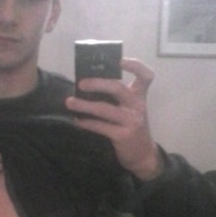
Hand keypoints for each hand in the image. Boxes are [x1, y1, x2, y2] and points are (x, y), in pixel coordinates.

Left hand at [65, 58, 162, 179]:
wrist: (143, 155)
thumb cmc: (132, 128)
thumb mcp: (131, 110)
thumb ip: (118, 98)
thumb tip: (89, 86)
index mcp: (140, 97)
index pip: (146, 76)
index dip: (136, 65)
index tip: (120, 60)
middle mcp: (138, 106)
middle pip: (118, 88)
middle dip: (97, 83)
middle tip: (81, 83)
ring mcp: (131, 121)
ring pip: (104, 108)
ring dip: (84, 105)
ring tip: (69, 102)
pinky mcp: (123, 136)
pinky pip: (100, 126)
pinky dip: (86, 123)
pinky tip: (77, 120)